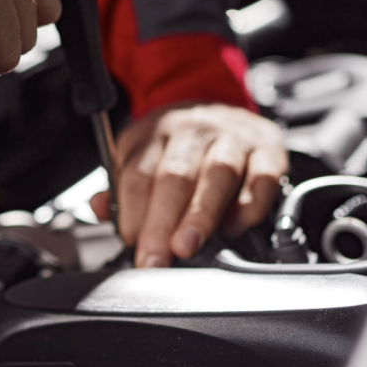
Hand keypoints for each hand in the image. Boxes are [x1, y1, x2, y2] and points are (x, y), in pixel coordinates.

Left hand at [92, 102, 287, 267]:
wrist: (224, 108)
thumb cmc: (181, 144)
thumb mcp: (142, 154)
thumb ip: (120, 186)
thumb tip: (99, 209)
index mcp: (156, 133)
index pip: (138, 173)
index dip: (132, 212)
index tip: (131, 243)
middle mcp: (193, 130)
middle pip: (175, 176)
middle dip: (162, 222)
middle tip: (155, 257)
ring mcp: (233, 138)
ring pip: (217, 173)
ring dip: (201, 214)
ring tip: (187, 246)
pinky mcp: (267, 150)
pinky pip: (261, 178)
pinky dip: (248, 206)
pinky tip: (233, 228)